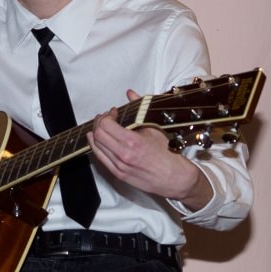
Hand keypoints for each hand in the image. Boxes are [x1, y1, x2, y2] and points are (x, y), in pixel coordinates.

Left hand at [87, 91, 211, 209]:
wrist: (174, 178)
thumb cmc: (168, 153)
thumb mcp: (154, 128)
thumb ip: (139, 109)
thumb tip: (130, 93)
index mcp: (132, 142)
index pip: (105, 125)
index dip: (107, 115)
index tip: (114, 112)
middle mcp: (122, 155)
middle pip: (98, 135)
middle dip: (99, 122)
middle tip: (107, 118)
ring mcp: (119, 166)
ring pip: (96, 146)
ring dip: (97, 134)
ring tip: (103, 128)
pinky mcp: (118, 174)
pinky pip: (100, 158)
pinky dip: (97, 147)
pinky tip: (101, 141)